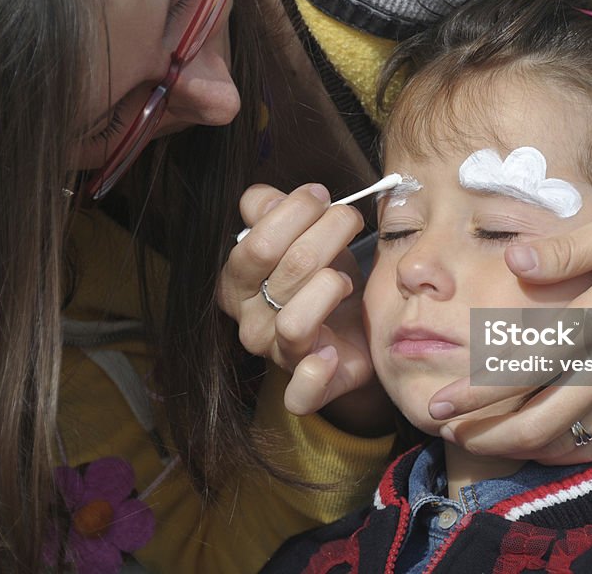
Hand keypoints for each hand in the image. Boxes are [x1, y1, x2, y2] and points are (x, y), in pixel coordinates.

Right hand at [218, 183, 390, 433]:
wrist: (354, 329)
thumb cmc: (321, 276)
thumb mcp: (297, 234)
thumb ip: (271, 209)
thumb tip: (265, 199)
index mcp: (237, 283)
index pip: (256, 244)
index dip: (294, 212)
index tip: (323, 196)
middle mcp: (250, 322)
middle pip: (286, 271)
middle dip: (327, 234)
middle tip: (349, 220)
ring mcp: (277, 356)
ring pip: (295, 322)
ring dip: (330, 287)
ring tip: (345, 279)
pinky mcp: (309, 387)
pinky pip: (300, 394)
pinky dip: (314, 374)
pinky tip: (331, 353)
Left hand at [430, 208, 591, 462]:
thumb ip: (567, 248)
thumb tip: (513, 259)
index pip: (525, 368)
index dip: (477, 394)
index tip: (439, 403)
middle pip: (536, 423)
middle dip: (484, 434)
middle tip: (445, 429)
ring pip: (563, 443)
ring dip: (513, 448)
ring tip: (475, 440)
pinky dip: (556, 453)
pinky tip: (532, 446)